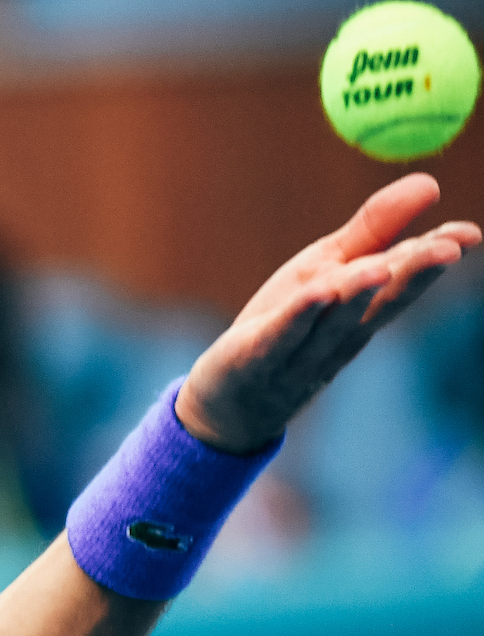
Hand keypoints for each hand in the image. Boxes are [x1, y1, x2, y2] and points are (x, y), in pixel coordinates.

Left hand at [177, 175, 479, 453]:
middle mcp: (341, 334)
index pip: (404, 280)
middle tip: (447, 250)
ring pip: (334, 322)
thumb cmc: (288, 325)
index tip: (469, 236)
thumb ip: (375, 230)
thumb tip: (430, 182)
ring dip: (359, 294)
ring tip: (380, 267)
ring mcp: (301, 351)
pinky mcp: (257, 359)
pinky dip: (300, 316)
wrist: (230, 399)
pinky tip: (316, 292)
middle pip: (380, 303)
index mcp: (363, 309)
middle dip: (414, 276)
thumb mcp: (328, 268)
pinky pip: (282, 336)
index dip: (435, 258)